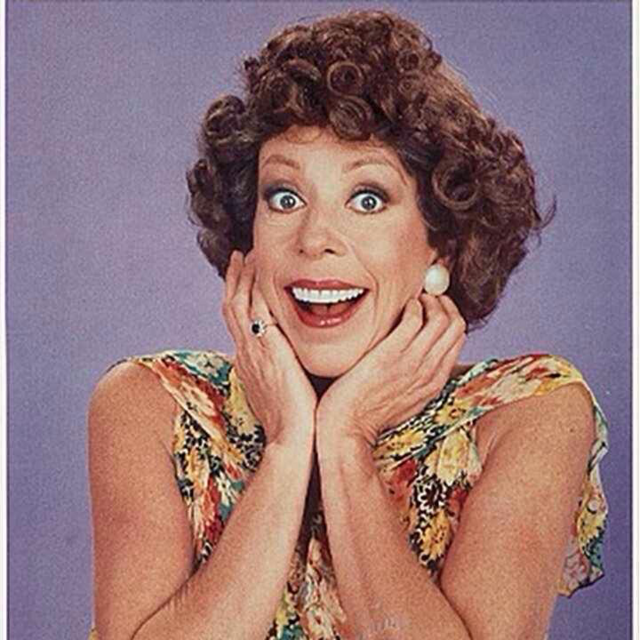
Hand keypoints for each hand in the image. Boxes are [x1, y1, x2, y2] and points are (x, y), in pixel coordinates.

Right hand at [222, 250, 317, 449]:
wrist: (292, 439)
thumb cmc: (293, 422)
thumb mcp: (283, 392)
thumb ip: (284, 372)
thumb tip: (293, 363)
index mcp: (249, 361)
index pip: (238, 320)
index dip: (238, 296)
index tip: (244, 277)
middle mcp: (245, 352)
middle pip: (232, 305)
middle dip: (235, 278)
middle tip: (241, 255)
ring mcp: (252, 349)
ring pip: (239, 302)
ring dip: (243, 276)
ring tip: (250, 253)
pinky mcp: (265, 347)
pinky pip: (253, 308)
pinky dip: (255, 286)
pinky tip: (264, 268)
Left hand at [316, 294, 465, 447]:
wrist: (347, 428)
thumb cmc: (366, 414)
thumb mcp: (403, 401)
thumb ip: (416, 379)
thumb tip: (417, 358)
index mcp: (434, 382)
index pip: (458, 339)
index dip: (450, 316)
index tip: (435, 307)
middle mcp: (429, 371)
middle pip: (456, 326)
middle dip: (444, 304)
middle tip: (427, 297)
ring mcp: (412, 363)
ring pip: (441, 320)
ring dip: (430, 301)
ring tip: (415, 298)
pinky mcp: (391, 354)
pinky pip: (414, 318)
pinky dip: (412, 305)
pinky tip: (400, 306)